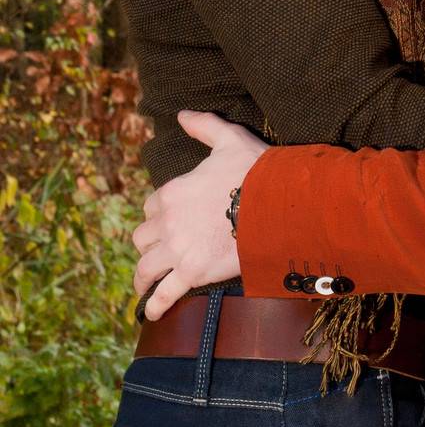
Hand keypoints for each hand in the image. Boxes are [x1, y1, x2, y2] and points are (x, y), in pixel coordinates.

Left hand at [132, 111, 268, 320]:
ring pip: (145, 267)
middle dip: (149, 244)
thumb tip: (181, 114)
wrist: (279, 205)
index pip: (151, 206)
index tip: (168, 220)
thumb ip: (203, 126)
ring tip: (144, 287)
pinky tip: (151, 313)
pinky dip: (155, 305)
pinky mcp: (193, 273)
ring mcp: (179, 250)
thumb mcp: (229, 139)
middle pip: (143, 238)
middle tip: (157, 253)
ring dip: (143, 277)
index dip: (158, 213)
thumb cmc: (257, 172)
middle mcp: (168, 222)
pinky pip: (164, 294)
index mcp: (173, 192)